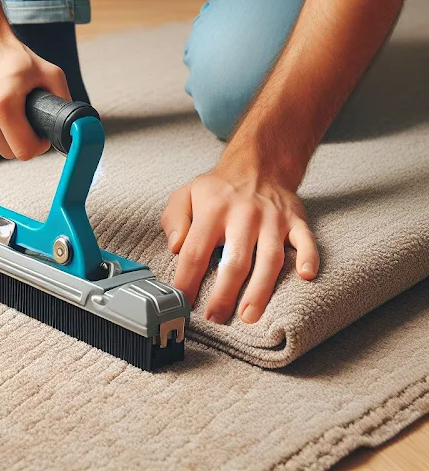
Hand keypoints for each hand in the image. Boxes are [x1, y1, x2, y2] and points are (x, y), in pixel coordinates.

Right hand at [0, 20, 70, 159]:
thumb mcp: (49, 72)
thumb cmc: (9, 53)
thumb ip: (63, 101)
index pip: (24, 152)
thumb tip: (73, 126)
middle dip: (18, 140)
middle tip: (23, 120)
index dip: (37, 145)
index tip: (38, 134)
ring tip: (2, 108)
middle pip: (6, 153)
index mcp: (2, 105)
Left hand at [161, 164, 318, 323]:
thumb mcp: (185, 195)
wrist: (257, 165)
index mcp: (212, 210)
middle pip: (235, 261)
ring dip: (260, 290)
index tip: (182, 301)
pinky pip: (305, 240)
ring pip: (269, 258)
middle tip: (215, 317)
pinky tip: (305, 276)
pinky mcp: (295, 221)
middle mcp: (244, 215)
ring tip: (249, 316)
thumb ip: (174, 220)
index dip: (187, 279)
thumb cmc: (217, 190)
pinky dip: (308, 257)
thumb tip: (176, 247)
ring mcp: (272, 219)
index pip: (196, 251)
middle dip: (224, 294)